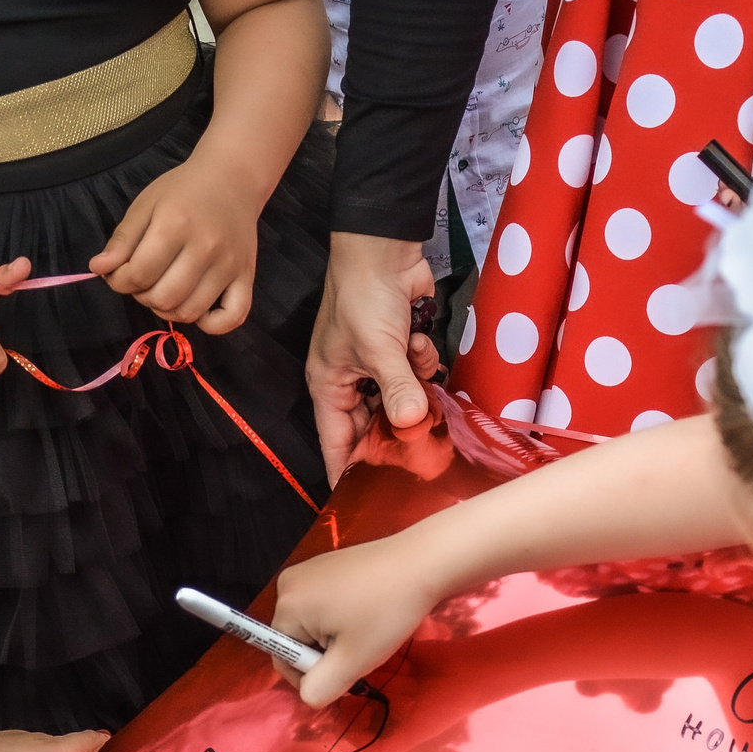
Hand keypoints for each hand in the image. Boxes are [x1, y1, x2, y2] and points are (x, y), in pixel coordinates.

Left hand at [90, 161, 257, 332]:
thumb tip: (98, 268)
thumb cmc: (183, 191)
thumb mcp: (145, 205)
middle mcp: (206, 248)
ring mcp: (229, 265)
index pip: (138, 274)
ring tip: (164, 290)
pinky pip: (232, 318)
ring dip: (168, 310)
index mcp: (176, 225)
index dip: (119, 281)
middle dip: (142, 296)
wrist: (232, 180)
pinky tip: (197, 309)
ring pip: (190, 312)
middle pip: (163, 298)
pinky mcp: (247, 277)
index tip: (118, 273)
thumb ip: (122, 239)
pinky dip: (211, 324)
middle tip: (143, 280)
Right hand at [271, 532, 446, 706]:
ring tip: (368, 628)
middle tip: (361, 649)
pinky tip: (368, 611)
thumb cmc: (386, 612)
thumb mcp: (352, 662)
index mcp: (287, 605)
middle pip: (298, 639)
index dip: (314, 675)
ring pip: (313, 624)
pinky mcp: (328, 565)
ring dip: (336, 637)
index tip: (347, 670)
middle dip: (326, 654)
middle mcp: (289, 584)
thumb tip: (308, 693)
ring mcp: (309, 570)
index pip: (284, 658)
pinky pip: (324, 605)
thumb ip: (319, 688)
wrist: (423, 563)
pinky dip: (342, 617)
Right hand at [306, 232, 441, 485]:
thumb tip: (412, 424)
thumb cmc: (364, 297)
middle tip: (422, 442)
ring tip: (413, 362)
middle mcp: (350, 382)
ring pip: (402, 400)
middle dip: (398, 427)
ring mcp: (377, 366)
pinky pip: (416, 374)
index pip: (336, 442)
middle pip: (375, 425)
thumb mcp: (379, 349)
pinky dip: (421, 361)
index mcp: (329, 386)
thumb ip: (398, 389)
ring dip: (414, 386)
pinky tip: (418, 340)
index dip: (348, 471)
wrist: (383, 249)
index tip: (363, 502)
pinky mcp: (400, 350)